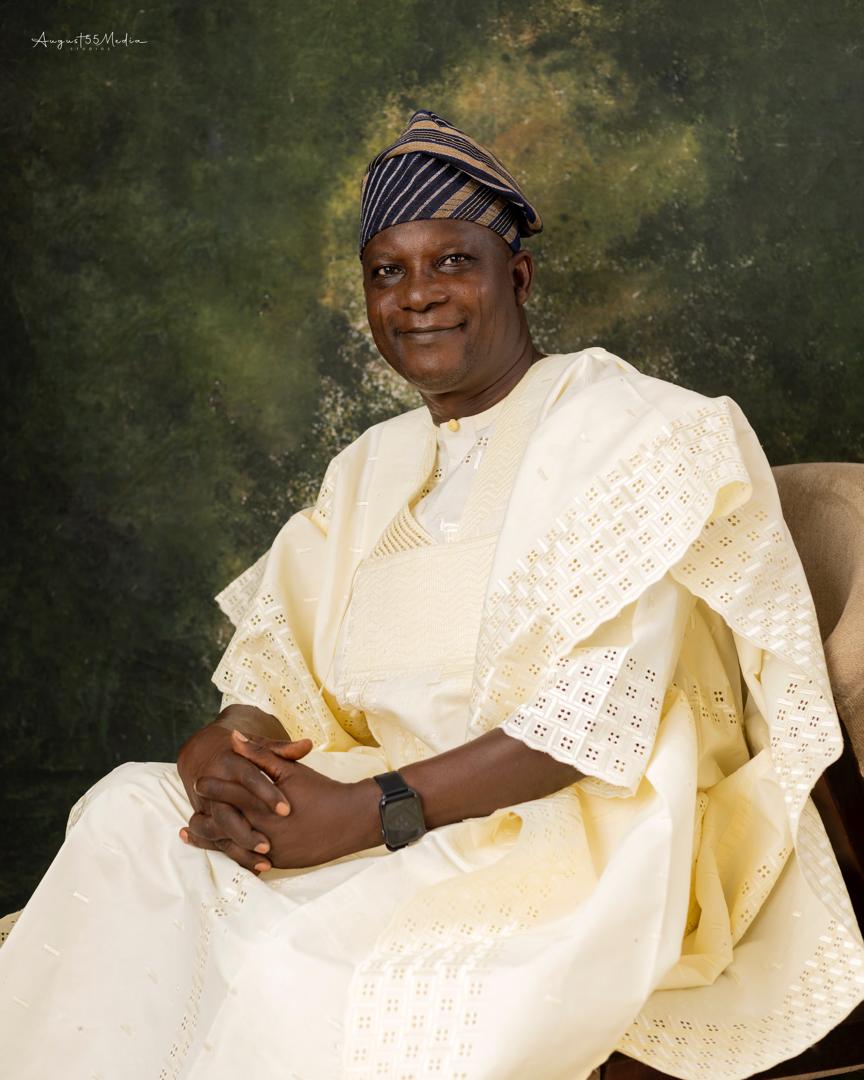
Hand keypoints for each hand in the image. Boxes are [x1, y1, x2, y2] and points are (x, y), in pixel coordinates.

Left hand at [187, 737, 379, 868]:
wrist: (350, 819)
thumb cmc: (321, 790)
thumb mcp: (290, 769)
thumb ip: (259, 755)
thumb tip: (232, 738)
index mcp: (262, 804)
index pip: (228, 794)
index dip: (211, 787)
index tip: (199, 782)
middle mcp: (262, 829)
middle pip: (222, 825)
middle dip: (203, 819)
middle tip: (189, 816)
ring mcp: (270, 850)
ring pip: (231, 846)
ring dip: (210, 840)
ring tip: (193, 834)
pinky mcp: (280, 862)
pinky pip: (249, 861)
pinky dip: (233, 854)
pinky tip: (224, 849)